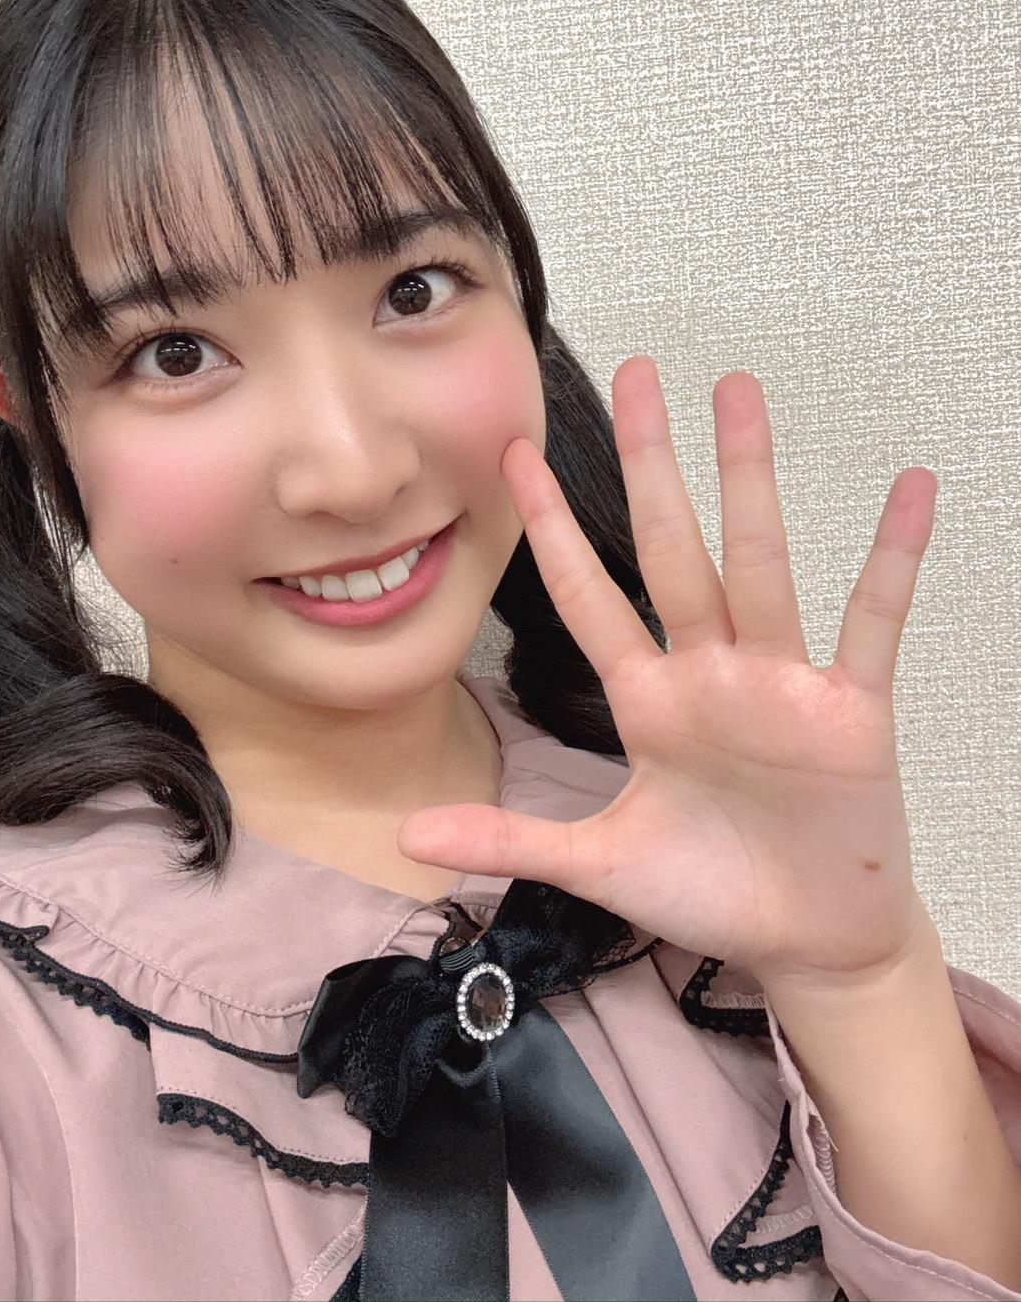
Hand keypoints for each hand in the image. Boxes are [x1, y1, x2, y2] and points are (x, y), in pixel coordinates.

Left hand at [398, 356, 940, 991]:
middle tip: (641, 375)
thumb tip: (408, 834)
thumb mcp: (600, 865)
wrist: (808, 943)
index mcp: (648, 701)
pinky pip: (871, 621)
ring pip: (759, 562)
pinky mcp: (850, 710)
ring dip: (749, 478)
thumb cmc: (710, 894)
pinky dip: (891, 560)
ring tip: (738, 392)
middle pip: (672, 548)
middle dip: (652, 464)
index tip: (514, 458)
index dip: (550, 528)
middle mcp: (709, 672)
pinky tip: (910, 490)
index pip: (588, 596)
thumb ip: (511, 840)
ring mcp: (780, 682)